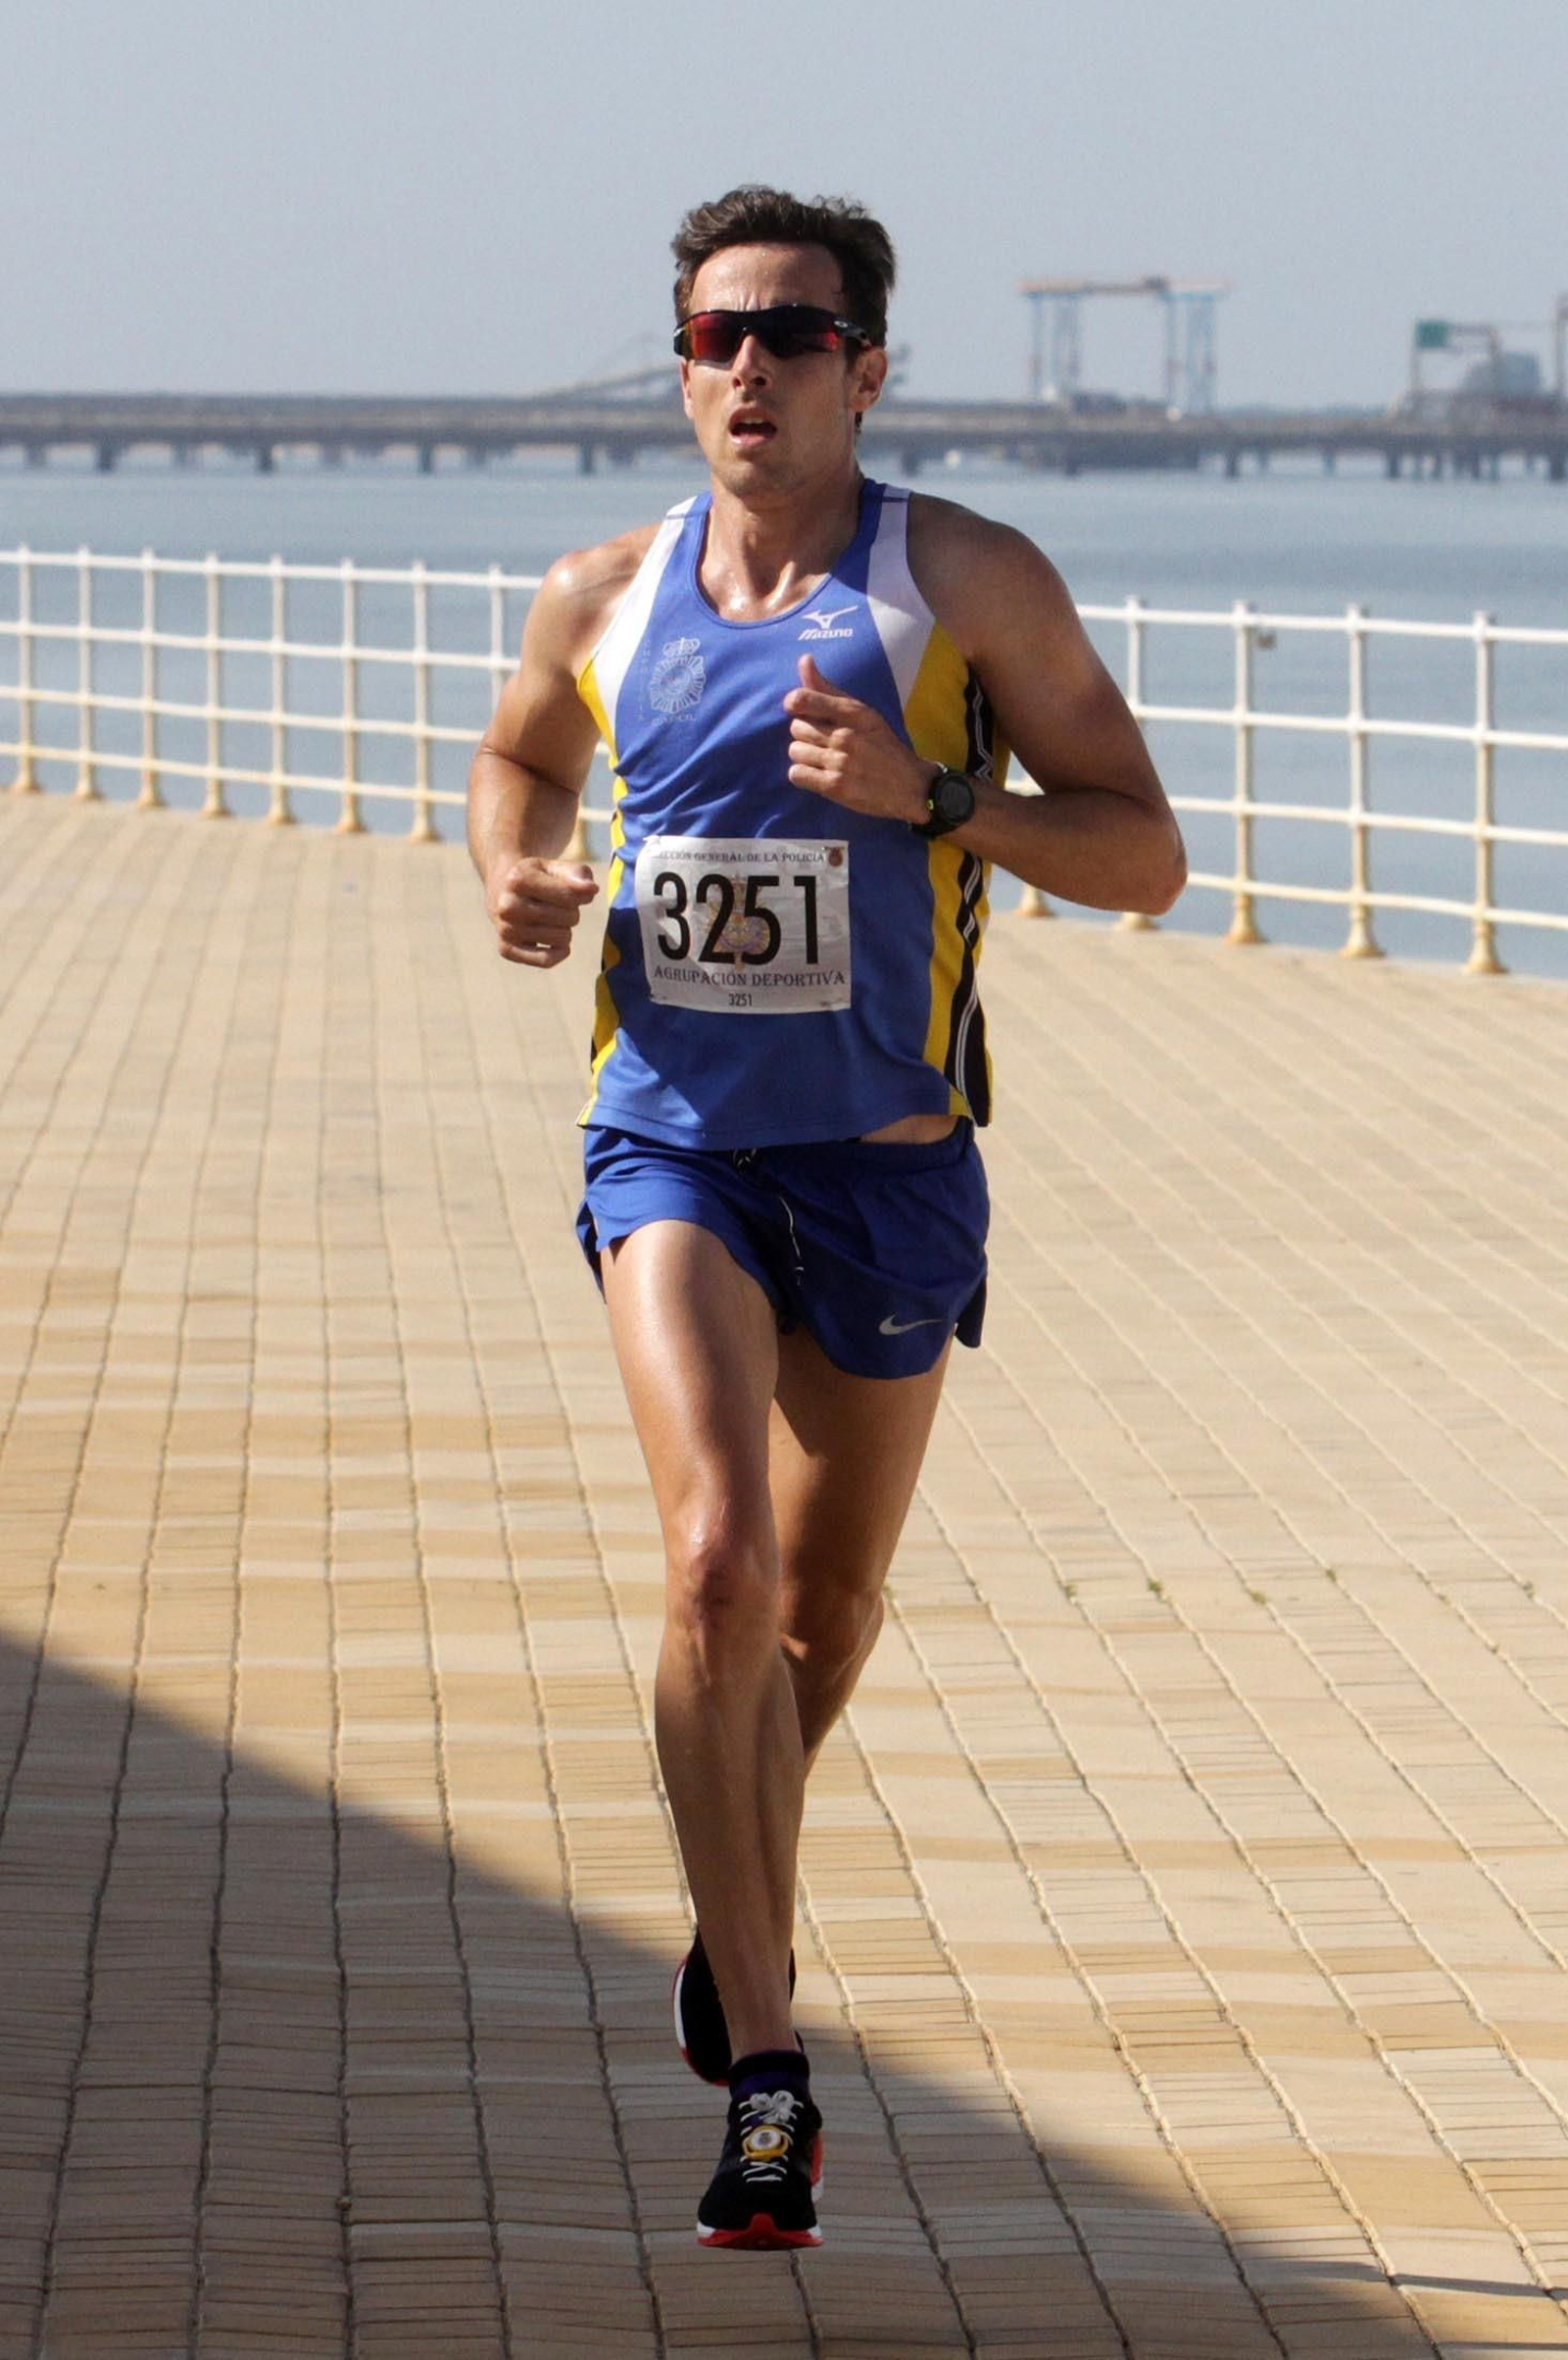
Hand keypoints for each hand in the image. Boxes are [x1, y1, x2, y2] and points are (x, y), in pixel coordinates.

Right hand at [487, 855, 597, 966]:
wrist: (503, 894)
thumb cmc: (538, 880)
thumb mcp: (556, 868)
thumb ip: (577, 874)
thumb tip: (591, 889)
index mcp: (518, 879)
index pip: (569, 895)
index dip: (581, 894)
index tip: (578, 889)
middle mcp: (507, 905)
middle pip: (569, 917)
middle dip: (572, 912)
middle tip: (557, 906)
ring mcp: (505, 929)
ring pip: (562, 939)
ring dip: (565, 930)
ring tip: (551, 920)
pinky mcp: (506, 950)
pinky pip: (547, 961)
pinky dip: (559, 952)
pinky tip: (555, 942)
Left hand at [784, 654, 935, 823]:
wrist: (910, 786)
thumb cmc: (883, 745)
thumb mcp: (863, 712)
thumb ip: (829, 689)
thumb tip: (804, 659)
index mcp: (853, 712)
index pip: (803, 699)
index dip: (795, 704)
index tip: (799, 711)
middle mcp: (845, 735)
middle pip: (796, 728)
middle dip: (806, 735)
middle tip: (823, 743)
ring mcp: (840, 762)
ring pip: (795, 751)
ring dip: (804, 757)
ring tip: (823, 760)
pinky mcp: (835, 787)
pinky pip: (797, 774)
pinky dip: (803, 776)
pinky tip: (819, 775)